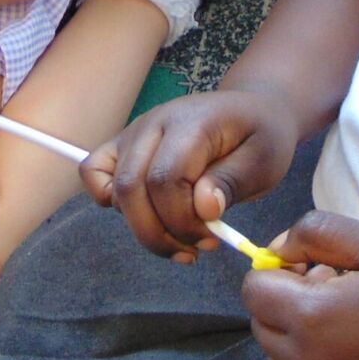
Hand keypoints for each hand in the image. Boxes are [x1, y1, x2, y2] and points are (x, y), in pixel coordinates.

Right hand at [81, 88, 302, 258]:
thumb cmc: (261, 136)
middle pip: (132, 188)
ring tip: (181, 242)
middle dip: (160, 232)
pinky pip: (94, 172)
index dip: (181, 219)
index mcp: (191, 122)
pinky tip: (146, 216)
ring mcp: (134, 132)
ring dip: (143, 228)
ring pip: (115, 190)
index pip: (165, 178)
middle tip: (197, 248)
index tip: (212, 238)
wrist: (252, 111)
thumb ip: (232, 182)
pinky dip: (109, 201)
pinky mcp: (124, 145)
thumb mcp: (264, 160)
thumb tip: (203, 208)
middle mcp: (153, 123)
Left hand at [243, 210, 358, 359]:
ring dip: (296, 337)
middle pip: (260, 322)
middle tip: (341, 294)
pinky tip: (350, 357)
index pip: (253, 288)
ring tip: (350, 326)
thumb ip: (316, 232)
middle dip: (287, 302)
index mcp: (312, 317)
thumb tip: (275, 250)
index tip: (319, 270)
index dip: (280, 271)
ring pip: (274, 357)